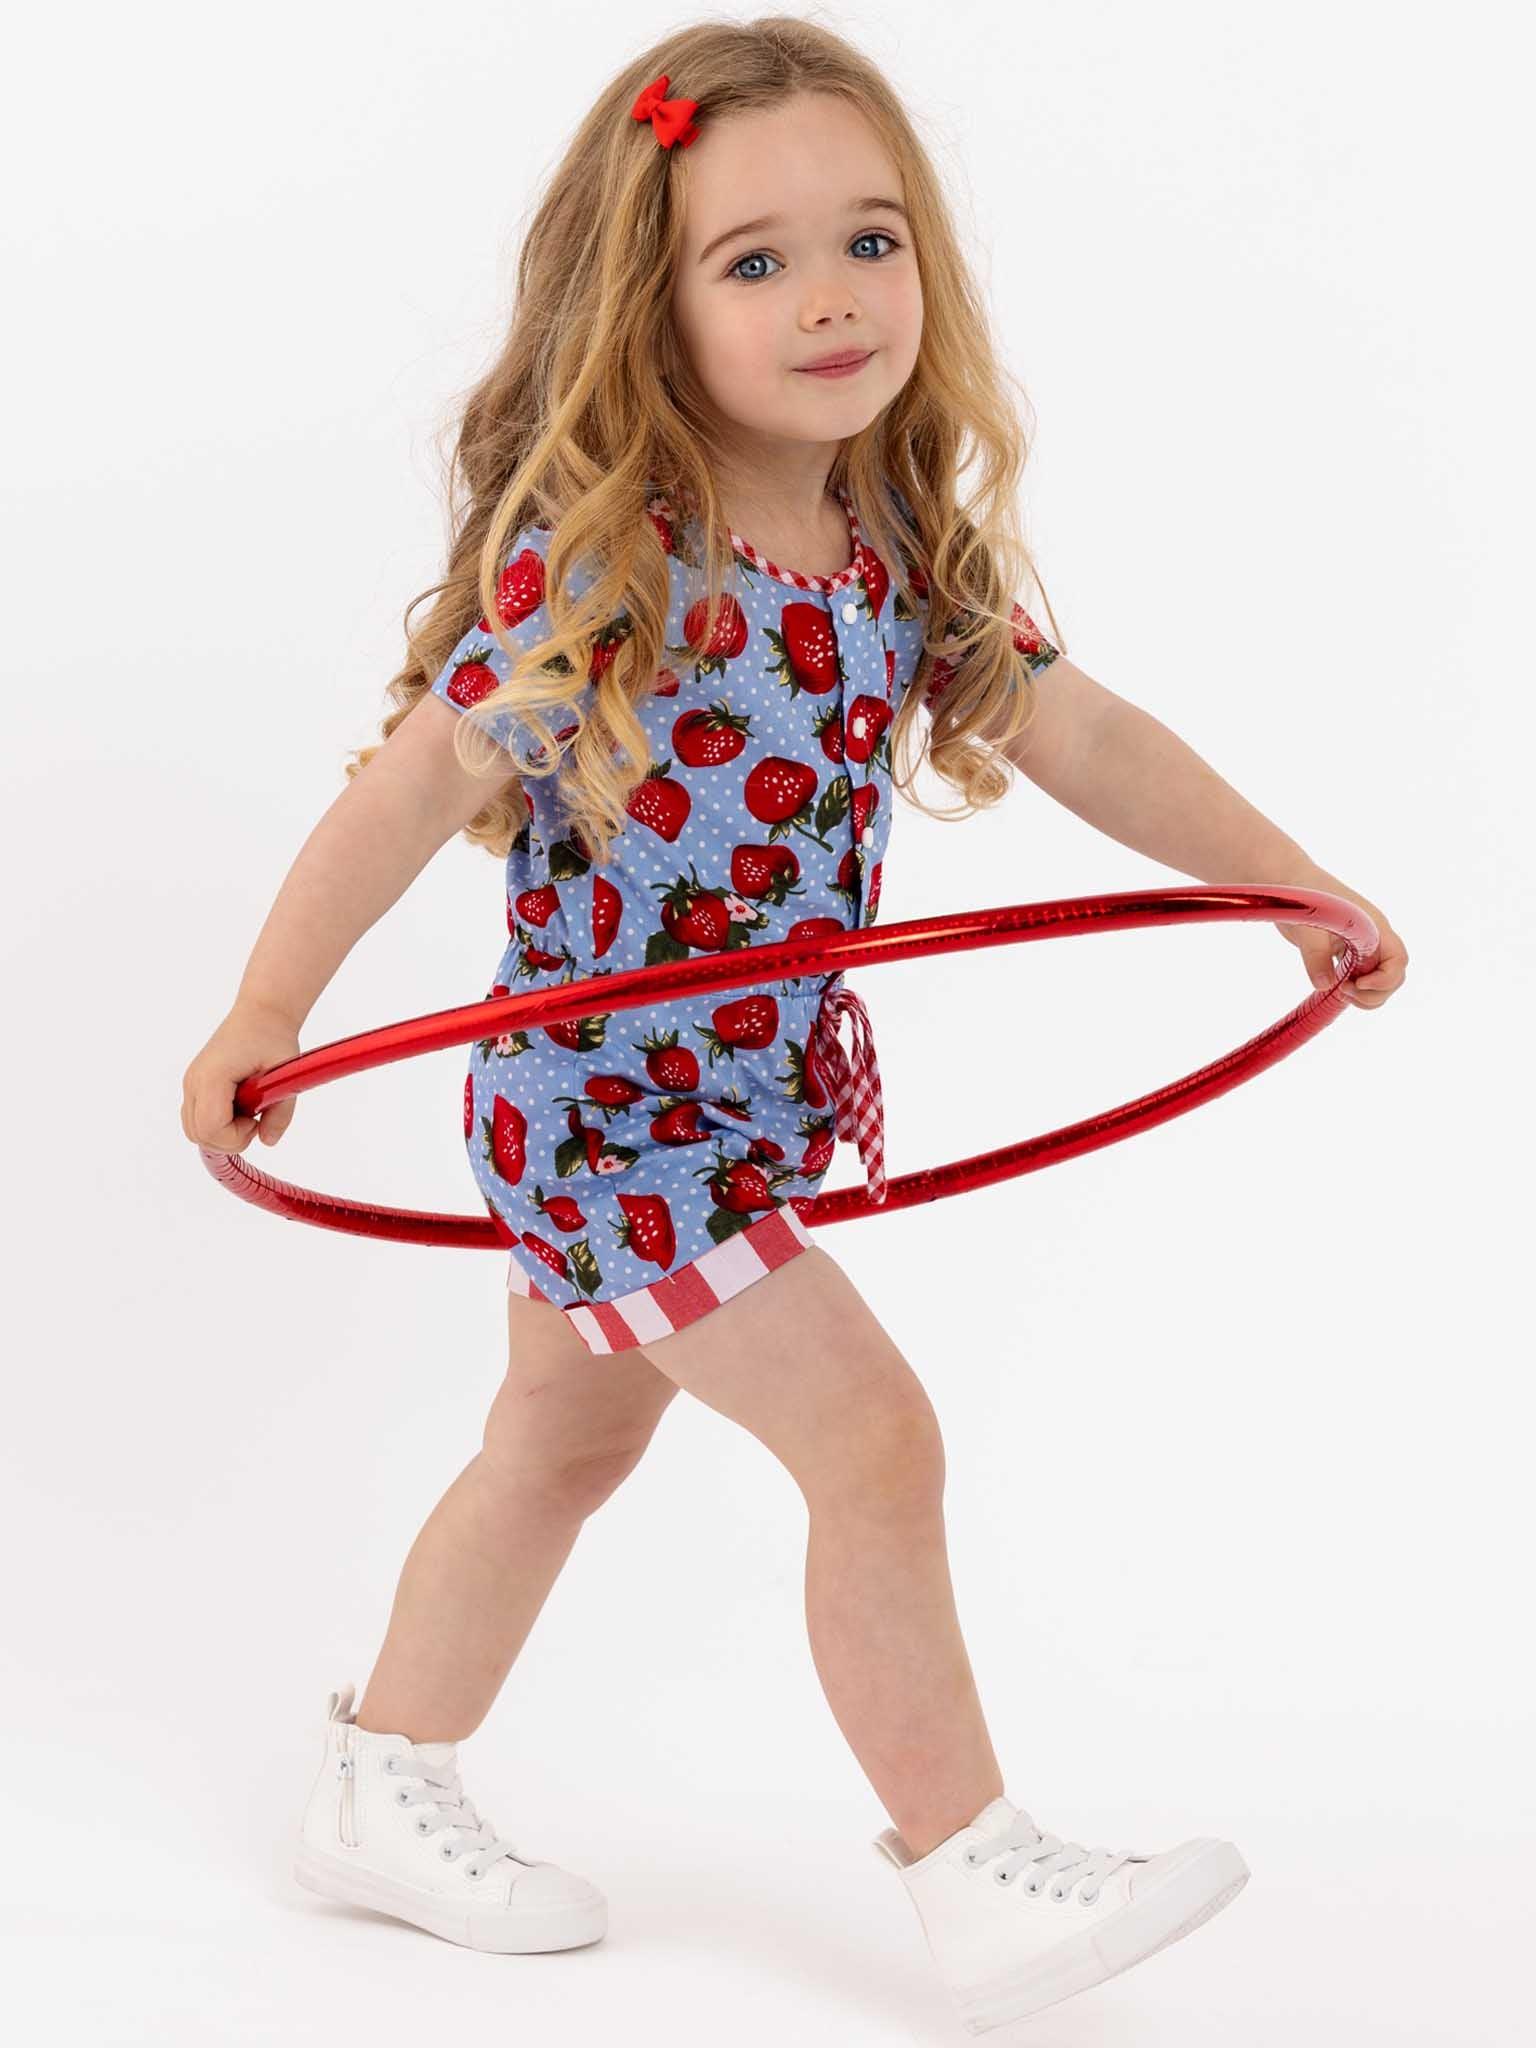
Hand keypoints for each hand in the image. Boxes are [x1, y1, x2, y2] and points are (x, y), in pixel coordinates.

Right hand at [181, 1002, 303, 1153]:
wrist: (260, 1013)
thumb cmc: (272, 1037)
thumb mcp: (286, 1076)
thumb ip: (280, 1113)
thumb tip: (268, 1141)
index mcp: (212, 1076)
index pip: (210, 1128)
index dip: (236, 1136)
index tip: (257, 1121)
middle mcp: (194, 1081)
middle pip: (198, 1134)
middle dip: (230, 1138)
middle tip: (254, 1119)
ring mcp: (191, 1084)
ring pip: (194, 1130)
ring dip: (223, 1133)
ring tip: (247, 1113)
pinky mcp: (195, 1085)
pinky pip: (197, 1119)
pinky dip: (217, 1124)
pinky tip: (239, 1109)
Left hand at [1272, 868, 1406, 1009]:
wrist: (1288, 884)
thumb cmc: (1301, 897)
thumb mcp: (1307, 926)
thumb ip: (1316, 955)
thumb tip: (1324, 985)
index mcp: (1373, 927)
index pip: (1397, 959)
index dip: (1385, 979)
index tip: (1358, 984)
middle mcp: (1373, 937)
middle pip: (1393, 974)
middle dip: (1376, 992)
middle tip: (1344, 992)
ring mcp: (1361, 946)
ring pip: (1378, 979)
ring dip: (1365, 995)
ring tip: (1339, 992)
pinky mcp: (1346, 952)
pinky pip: (1359, 976)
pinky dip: (1352, 989)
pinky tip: (1333, 988)